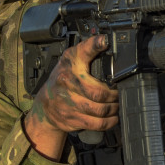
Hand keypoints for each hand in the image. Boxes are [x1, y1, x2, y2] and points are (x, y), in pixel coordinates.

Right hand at [24, 35, 118, 159]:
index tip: (105, 41)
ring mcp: (67, 102)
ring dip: (113, 109)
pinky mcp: (70, 118)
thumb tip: (108, 42)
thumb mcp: (72, 62)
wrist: (45, 104)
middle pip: (99, 92)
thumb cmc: (64, 80)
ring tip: (117, 105)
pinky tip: (113, 118)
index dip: (94, 45)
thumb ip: (88, 52)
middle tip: (119, 94)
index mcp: (70, 63)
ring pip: (100, 109)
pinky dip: (109, 122)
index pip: (82, 51)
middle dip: (114, 95)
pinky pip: (96, 123)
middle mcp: (66, 81)